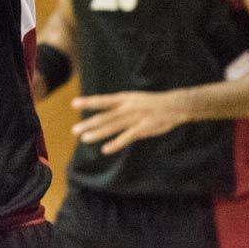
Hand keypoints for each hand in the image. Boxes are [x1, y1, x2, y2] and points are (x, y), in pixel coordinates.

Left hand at [71, 90, 188, 154]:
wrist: (175, 105)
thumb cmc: (153, 103)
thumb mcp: (135, 99)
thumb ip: (121, 106)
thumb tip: (106, 111)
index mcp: (124, 98)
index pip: (103, 100)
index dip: (89, 102)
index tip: (74, 103)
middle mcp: (127, 107)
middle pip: (104, 117)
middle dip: (88, 124)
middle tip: (74, 130)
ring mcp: (134, 118)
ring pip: (112, 127)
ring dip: (97, 133)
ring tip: (84, 139)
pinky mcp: (143, 128)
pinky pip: (126, 137)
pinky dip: (115, 143)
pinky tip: (105, 149)